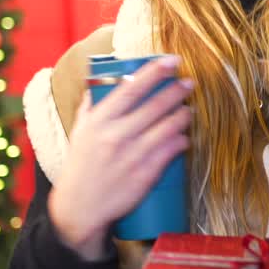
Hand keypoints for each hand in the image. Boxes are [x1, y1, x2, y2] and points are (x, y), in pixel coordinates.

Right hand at [48, 55, 193, 260]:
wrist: (80, 208)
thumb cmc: (80, 166)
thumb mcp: (79, 132)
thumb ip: (90, 106)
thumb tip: (100, 81)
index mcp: (99, 121)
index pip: (131, 88)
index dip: (155, 71)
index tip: (172, 60)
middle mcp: (116, 135)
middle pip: (155, 105)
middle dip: (177, 90)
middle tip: (188, 82)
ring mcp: (132, 155)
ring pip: (168, 126)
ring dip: (183, 114)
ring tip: (187, 108)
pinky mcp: (145, 174)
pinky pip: (171, 150)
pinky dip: (181, 140)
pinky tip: (185, 136)